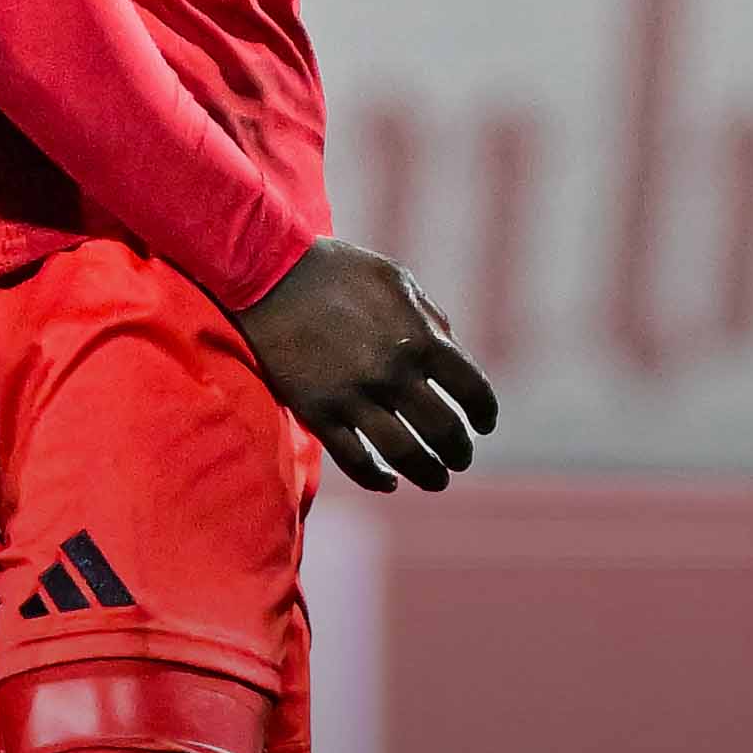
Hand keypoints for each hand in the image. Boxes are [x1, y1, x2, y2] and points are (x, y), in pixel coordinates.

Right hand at [234, 241, 499, 490]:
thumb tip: (449, 345)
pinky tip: (389, 482)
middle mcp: (394, 373)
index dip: (484, 413)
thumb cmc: (335, 270)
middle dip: (459, 452)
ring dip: (429, 474)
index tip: (483, 425)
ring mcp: (356, 396)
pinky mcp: (319, 412)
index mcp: (420, 338)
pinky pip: (356, 460)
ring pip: (406, 454)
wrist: (268, 272)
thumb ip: (428, 315)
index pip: (473, 390)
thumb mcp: (395, 279)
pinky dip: (378, 479)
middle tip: (460, 459)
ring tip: (437, 479)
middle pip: (444, 431)